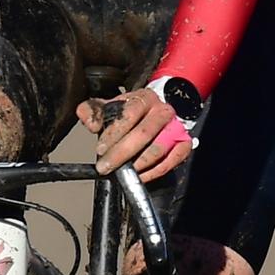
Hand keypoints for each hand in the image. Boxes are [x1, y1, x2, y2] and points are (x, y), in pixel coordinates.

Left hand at [79, 85, 196, 184]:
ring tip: (124, 173)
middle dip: (122, 153)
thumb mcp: (110, 108)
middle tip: (106, 167)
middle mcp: (162, 110)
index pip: (129, 114)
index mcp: (143, 98)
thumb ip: (94, 112)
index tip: (101, 149)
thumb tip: (91, 122)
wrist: (155, 115)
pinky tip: (141, 177)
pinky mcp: (184, 143)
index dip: (113, 133)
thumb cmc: (129, 114)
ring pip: (159, 148)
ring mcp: (175, 127)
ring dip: (139, 164)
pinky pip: (173, 160)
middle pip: (144, 133)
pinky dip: (156, 171)